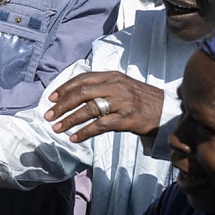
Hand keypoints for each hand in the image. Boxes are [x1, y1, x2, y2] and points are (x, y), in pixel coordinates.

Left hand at [44, 71, 163, 142]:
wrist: (167, 110)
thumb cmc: (140, 100)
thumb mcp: (121, 86)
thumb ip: (101, 87)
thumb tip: (74, 95)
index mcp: (111, 76)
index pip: (82, 79)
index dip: (64, 88)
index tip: (51, 98)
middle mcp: (115, 86)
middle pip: (81, 93)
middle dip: (62, 105)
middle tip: (48, 115)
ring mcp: (122, 102)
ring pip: (89, 109)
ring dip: (69, 120)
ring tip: (56, 128)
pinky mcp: (127, 118)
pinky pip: (101, 125)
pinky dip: (85, 132)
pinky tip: (74, 138)